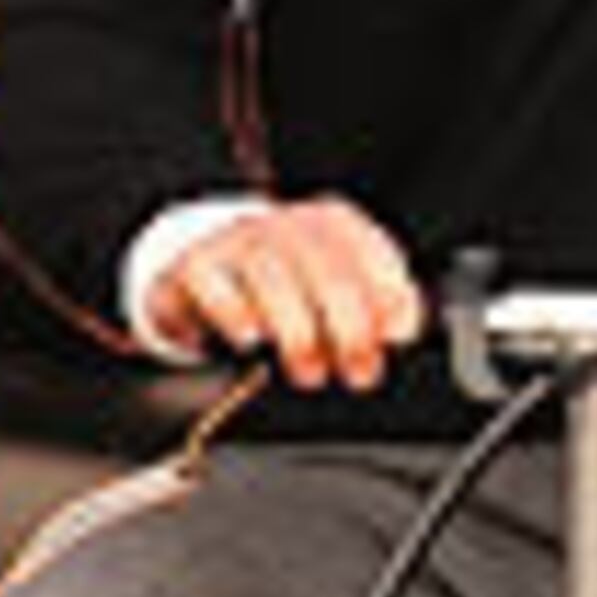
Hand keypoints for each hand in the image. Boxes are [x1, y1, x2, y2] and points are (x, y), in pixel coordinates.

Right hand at [134, 193, 426, 394]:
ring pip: (270, 272)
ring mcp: (237, 241)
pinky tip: (250, 339)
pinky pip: (211, 280)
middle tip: (358, 372)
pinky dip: (233, 311)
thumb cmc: (285, 290)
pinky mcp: (194, 264)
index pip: (368, 247)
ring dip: (296, 329)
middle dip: (349, 325)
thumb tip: (402, 330)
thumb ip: (372, 309)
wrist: (205, 271)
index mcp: (331, 223)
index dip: (389, 292)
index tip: (397, 335)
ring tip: (309, 371)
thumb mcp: (333, 292)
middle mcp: (285, 224)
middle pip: (325, 266)